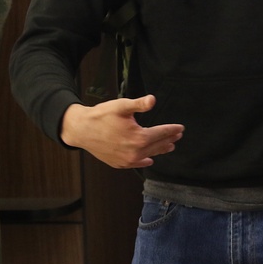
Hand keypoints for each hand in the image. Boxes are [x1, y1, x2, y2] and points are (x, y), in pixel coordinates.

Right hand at [60, 95, 183, 168]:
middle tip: (178, 135)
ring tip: (170, 146)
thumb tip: (153, 100)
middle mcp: (135, 152)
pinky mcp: (119, 164)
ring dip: (160, 150)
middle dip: (169, 139)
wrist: (81, 130)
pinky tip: (149, 160)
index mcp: (139, 138)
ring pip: (149, 155)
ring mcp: (127, 160)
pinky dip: (145, 161)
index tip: (181, 128)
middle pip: (157, 145)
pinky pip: (137, 164)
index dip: (172, 130)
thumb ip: (139, 104)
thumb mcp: (122, 106)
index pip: (161, 133)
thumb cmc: (101, 116)